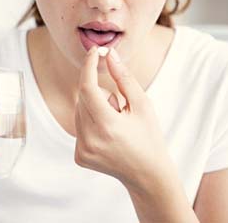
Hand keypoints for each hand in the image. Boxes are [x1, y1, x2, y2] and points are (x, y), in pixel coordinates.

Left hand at [74, 46, 170, 187]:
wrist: (147, 175)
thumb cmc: (149, 137)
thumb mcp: (142, 105)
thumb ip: (124, 78)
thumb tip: (109, 55)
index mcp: (107, 126)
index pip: (87, 88)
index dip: (88, 66)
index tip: (94, 52)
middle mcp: (90, 140)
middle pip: (82, 98)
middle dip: (98, 93)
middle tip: (119, 107)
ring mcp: (82, 150)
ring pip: (79, 111)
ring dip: (94, 108)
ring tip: (115, 124)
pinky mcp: (79, 156)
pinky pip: (79, 127)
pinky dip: (91, 122)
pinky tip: (108, 135)